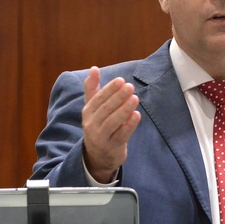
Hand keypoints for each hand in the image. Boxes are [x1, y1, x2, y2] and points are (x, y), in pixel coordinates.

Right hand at [81, 68, 140, 182]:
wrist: (98, 155)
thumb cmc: (98, 125)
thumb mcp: (92, 107)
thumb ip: (93, 88)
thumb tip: (94, 68)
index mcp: (88, 112)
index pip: (98, 99)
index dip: (109, 89)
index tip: (121, 80)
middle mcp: (92, 124)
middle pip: (105, 109)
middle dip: (118, 97)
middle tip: (130, 87)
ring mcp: (101, 137)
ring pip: (113, 122)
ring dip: (124, 109)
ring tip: (135, 98)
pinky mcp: (112, 147)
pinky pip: (121, 135)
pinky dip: (129, 125)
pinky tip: (137, 115)